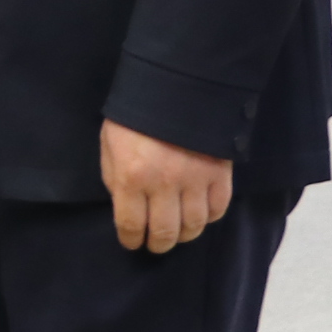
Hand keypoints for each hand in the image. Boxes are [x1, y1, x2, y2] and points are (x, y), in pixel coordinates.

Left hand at [101, 120, 234, 253]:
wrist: (176, 87)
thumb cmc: (134, 117)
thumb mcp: (110, 147)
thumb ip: (115, 180)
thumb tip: (125, 208)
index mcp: (132, 177)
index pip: (131, 225)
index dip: (131, 240)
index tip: (132, 243)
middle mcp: (164, 184)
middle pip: (165, 232)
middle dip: (158, 244)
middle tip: (156, 244)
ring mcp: (196, 180)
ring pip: (194, 226)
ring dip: (184, 234)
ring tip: (178, 232)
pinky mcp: (220, 174)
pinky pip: (218, 209)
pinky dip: (208, 217)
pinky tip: (199, 215)